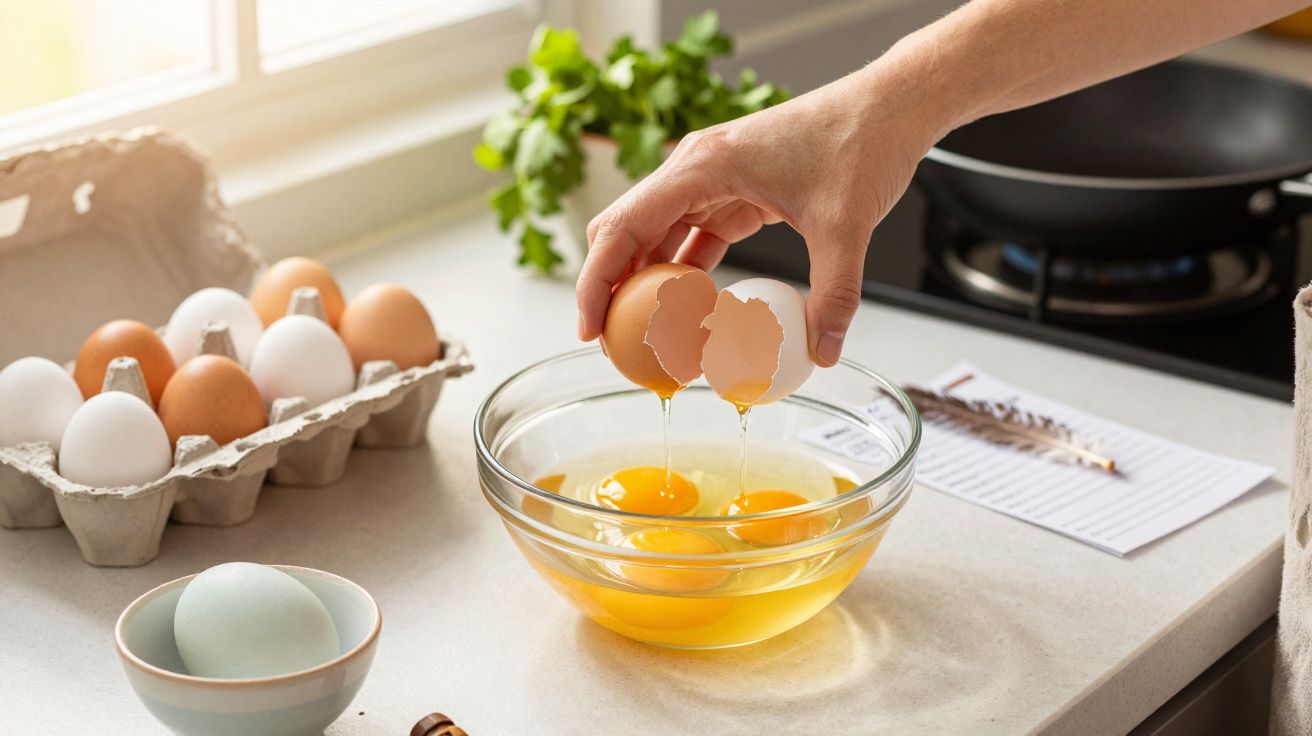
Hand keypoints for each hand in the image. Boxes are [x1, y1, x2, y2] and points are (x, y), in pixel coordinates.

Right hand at [575, 64, 949, 365]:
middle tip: (612, 344)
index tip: (590, 328)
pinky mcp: (732, 191)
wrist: (888, 106)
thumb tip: (823, 352)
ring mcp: (711, 179)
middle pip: (625, 231)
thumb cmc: (862, 141)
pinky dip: (681, 275)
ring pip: (653, 236)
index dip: (597, 281)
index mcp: (704, 165)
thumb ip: (834, 294)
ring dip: (644, 285)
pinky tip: (686, 312)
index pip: (624, 226)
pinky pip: (689, 237)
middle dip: (609, 289)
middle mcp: (696, 168)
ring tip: (643, 338)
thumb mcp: (846, 226)